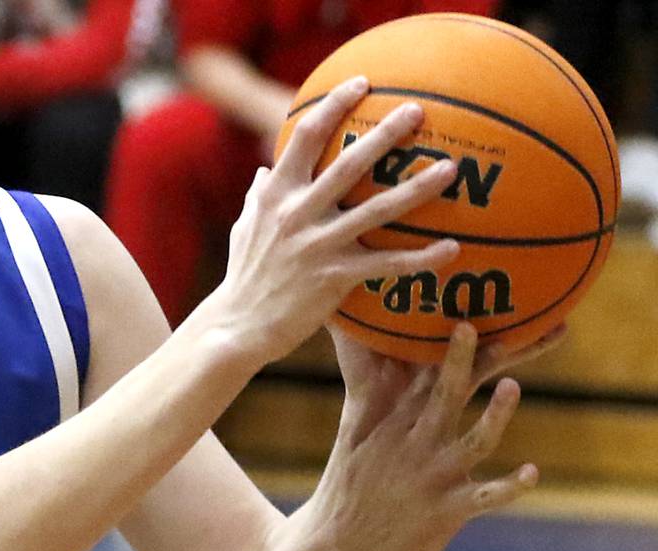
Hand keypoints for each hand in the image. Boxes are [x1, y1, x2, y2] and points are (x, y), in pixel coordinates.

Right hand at [199, 76, 461, 367]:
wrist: (237, 326)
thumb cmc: (245, 276)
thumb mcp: (245, 228)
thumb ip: (258, 195)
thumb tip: (265, 170)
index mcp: (276, 194)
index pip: (305, 136)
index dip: (334, 105)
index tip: (361, 83)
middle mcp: (297, 213)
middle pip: (349, 163)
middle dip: (386, 134)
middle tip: (418, 112)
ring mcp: (317, 244)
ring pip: (377, 209)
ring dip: (417, 189)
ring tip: (451, 170)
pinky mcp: (334, 278)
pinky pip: (386, 264)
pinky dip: (421, 258)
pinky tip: (452, 249)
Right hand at [300, 323, 536, 550]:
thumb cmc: (347, 494)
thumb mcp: (352, 439)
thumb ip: (369, 396)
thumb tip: (364, 358)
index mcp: (389, 425)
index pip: (415, 376)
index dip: (435, 344)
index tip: (453, 310)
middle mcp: (410, 445)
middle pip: (442, 395)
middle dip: (459, 360)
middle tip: (470, 326)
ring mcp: (429, 478)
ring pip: (469, 440)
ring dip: (494, 416)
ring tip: (511, 387)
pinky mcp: (445, 513)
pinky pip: (484, 497)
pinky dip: (510, 486)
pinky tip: (533, 473)